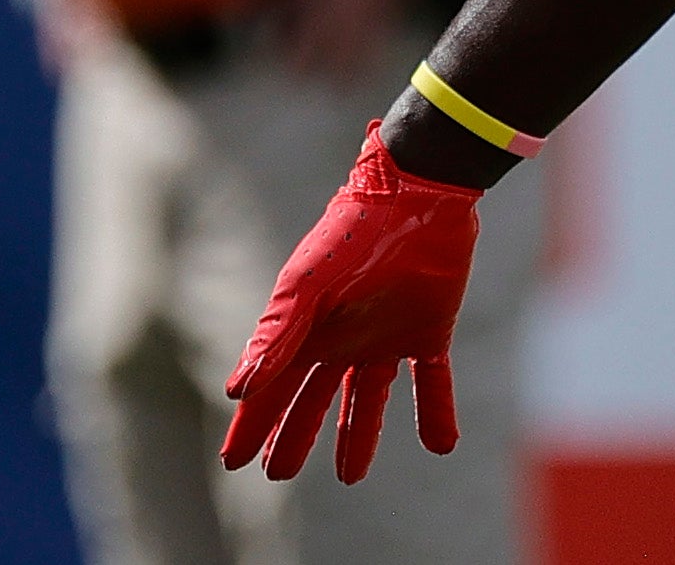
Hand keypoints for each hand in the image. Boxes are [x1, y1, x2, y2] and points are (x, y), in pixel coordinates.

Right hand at [222, 123, 481, 483]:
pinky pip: (432, 382)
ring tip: (351, 477)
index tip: (233, 462)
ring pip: (369, 399)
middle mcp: (344, 339)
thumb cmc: (354, 233)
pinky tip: (441, 444)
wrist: (419, 197)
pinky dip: (436, 413)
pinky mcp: (429, 331)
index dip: (252, 425)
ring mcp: (386, 337)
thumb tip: (237, 389)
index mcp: (308, 330)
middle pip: (313, 400)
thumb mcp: (307, 285)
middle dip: (295, 435)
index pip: (271, 390)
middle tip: (278, 474)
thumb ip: (277, 335)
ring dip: (359, 436)